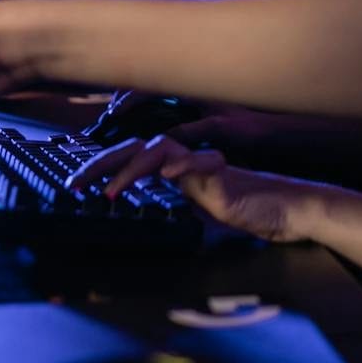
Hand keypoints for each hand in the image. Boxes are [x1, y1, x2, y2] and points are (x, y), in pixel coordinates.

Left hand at [70, 135, 322, 243]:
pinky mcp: (223, 175)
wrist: (287, 210)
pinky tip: (166, 176)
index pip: (133, 159)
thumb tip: (137, 214)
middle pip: (136, 148)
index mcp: (176, 170)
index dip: (103, 168)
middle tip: (75, 183)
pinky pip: (199, 163)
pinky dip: (182, 165)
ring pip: (161, 149)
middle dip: (102, 162)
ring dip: (132, 168)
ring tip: (110, 191)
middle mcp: (185, 162)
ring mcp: (202, 166)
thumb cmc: (247, 210)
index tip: (77, 186)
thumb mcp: (198, 215)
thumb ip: (172, 208)